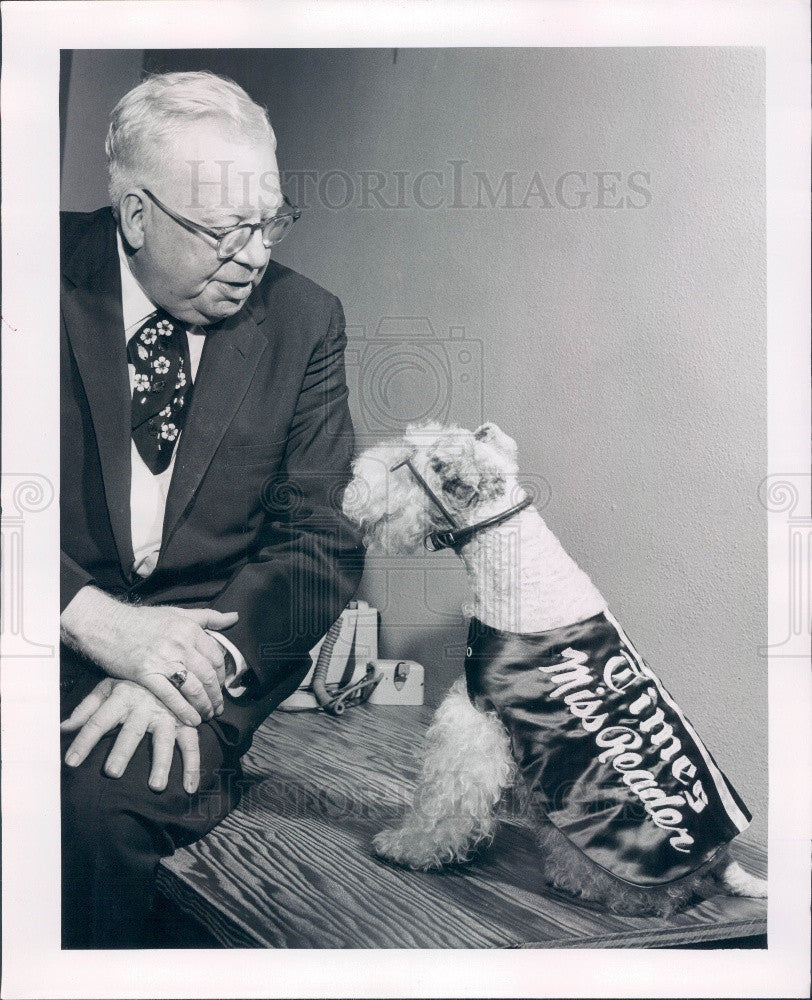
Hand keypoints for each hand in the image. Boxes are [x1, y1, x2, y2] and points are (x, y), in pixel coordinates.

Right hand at [61, 586, 237, 725]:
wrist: (106, 624)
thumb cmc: (142, 619)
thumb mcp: (177, 613)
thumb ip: (207, 617)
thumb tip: (234, 617)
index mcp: (189, 629)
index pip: (216, 656)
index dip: (222, 674)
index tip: (222, 685)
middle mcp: (180, 644)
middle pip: (208, 675)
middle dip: (216, 695)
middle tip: (219, 706)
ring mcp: (163, 660)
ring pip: (194, 688)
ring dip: (204, 705)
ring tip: (209, 715)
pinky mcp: (146, 674)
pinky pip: (171, 697)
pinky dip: (184, 711)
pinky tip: (192, 720)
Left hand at [61, 678, 200, 792]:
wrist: (170, 668)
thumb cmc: (132, 683)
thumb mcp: (108, 687)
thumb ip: (86, 708)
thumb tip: (63, 728)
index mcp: (122, 697)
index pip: (98, 721)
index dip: (84, 741)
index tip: (70, 762)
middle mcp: (145, 706)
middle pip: (131, 731)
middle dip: (122, 751)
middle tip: (112, 772)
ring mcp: (168, 715)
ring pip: (164, 740)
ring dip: (161, 762)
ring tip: (155, 786)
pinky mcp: (186, 722)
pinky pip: (191, 744)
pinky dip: (192, 766)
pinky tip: (189, 788)